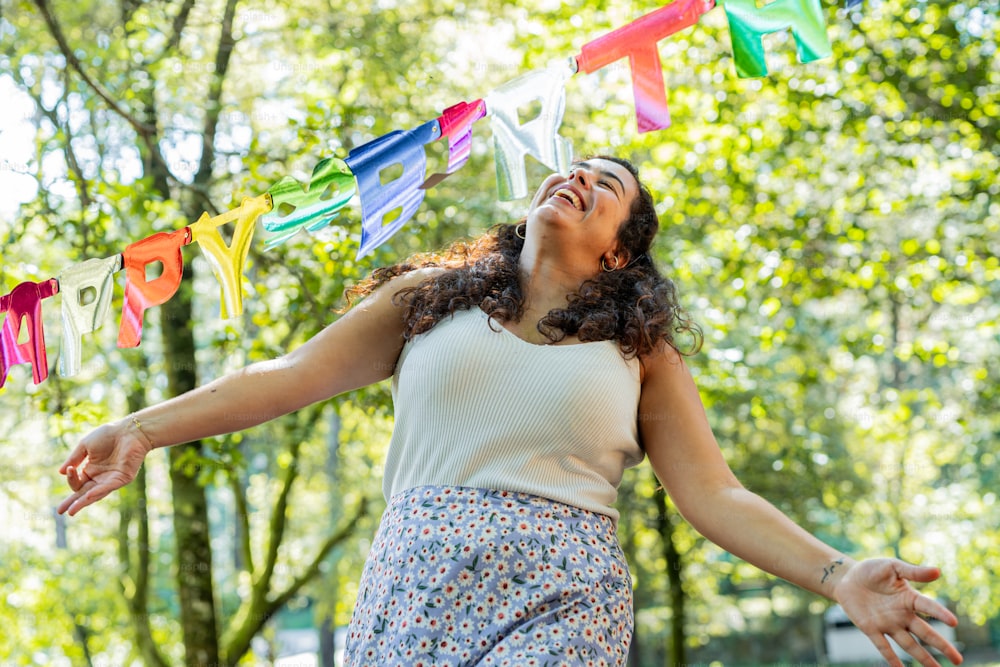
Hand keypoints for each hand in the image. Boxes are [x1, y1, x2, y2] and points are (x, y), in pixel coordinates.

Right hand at [57, 421, 152, 515]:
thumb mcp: (85, 446)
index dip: (72, 478)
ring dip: (83, 502)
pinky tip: (87, 496)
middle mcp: (100, 477)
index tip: (70, 469)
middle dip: (72, 502)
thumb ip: (74, 459)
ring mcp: (111, 479)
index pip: (78, 482)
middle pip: (84, 493)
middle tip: (60, 511)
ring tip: (71, 511)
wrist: (129, 431)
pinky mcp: (122, 478)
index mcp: (91, 469)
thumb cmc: (108, 435)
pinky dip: (97, 492)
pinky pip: (107, 487)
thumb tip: (61, 472)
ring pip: (95, 494)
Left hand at [833, 558, 962, 666]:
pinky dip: (891, 658)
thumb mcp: (892, 566)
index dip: (940, 613)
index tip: (953, 622)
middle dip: (941, 646)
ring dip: (923, 658)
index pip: (928, 607)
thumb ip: (912, 571)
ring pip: (909, 644)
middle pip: (925, 633)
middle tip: (958, 661)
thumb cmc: (872, 570)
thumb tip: (938, 571)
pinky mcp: (871, 629)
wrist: (847, 578)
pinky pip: (883, 646)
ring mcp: (888, 623)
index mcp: (909, 598)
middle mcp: (902, 615)